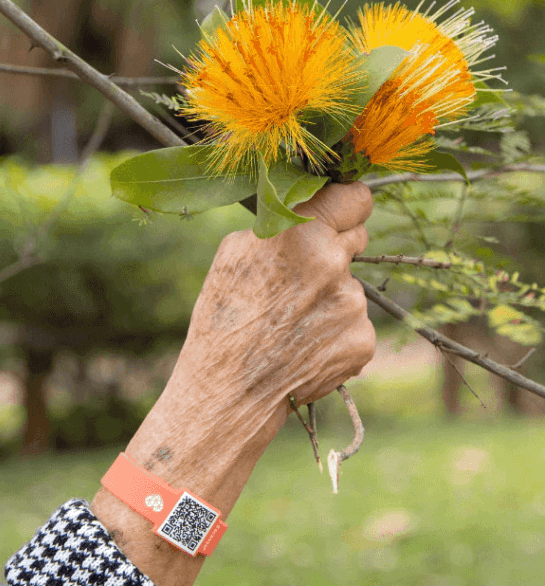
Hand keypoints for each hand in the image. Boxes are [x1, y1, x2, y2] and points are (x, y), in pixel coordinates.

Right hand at [94, 183, 374, 585]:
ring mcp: (353, 305)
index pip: (354, 196)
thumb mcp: (235, 250)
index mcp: (300, 232)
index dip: (345, 203)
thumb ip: (279, 224)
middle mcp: (334, 263)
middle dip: (334, 248)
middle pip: (356, 237)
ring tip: (290, 320)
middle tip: (299, 275)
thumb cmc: (223, 314)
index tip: (338, 209)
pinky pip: (356, 322)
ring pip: (351, 285)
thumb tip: (309, 208)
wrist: (229, 389)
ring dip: (330, 295)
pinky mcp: (364, 341)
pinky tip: (304, 344)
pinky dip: (335, 330)